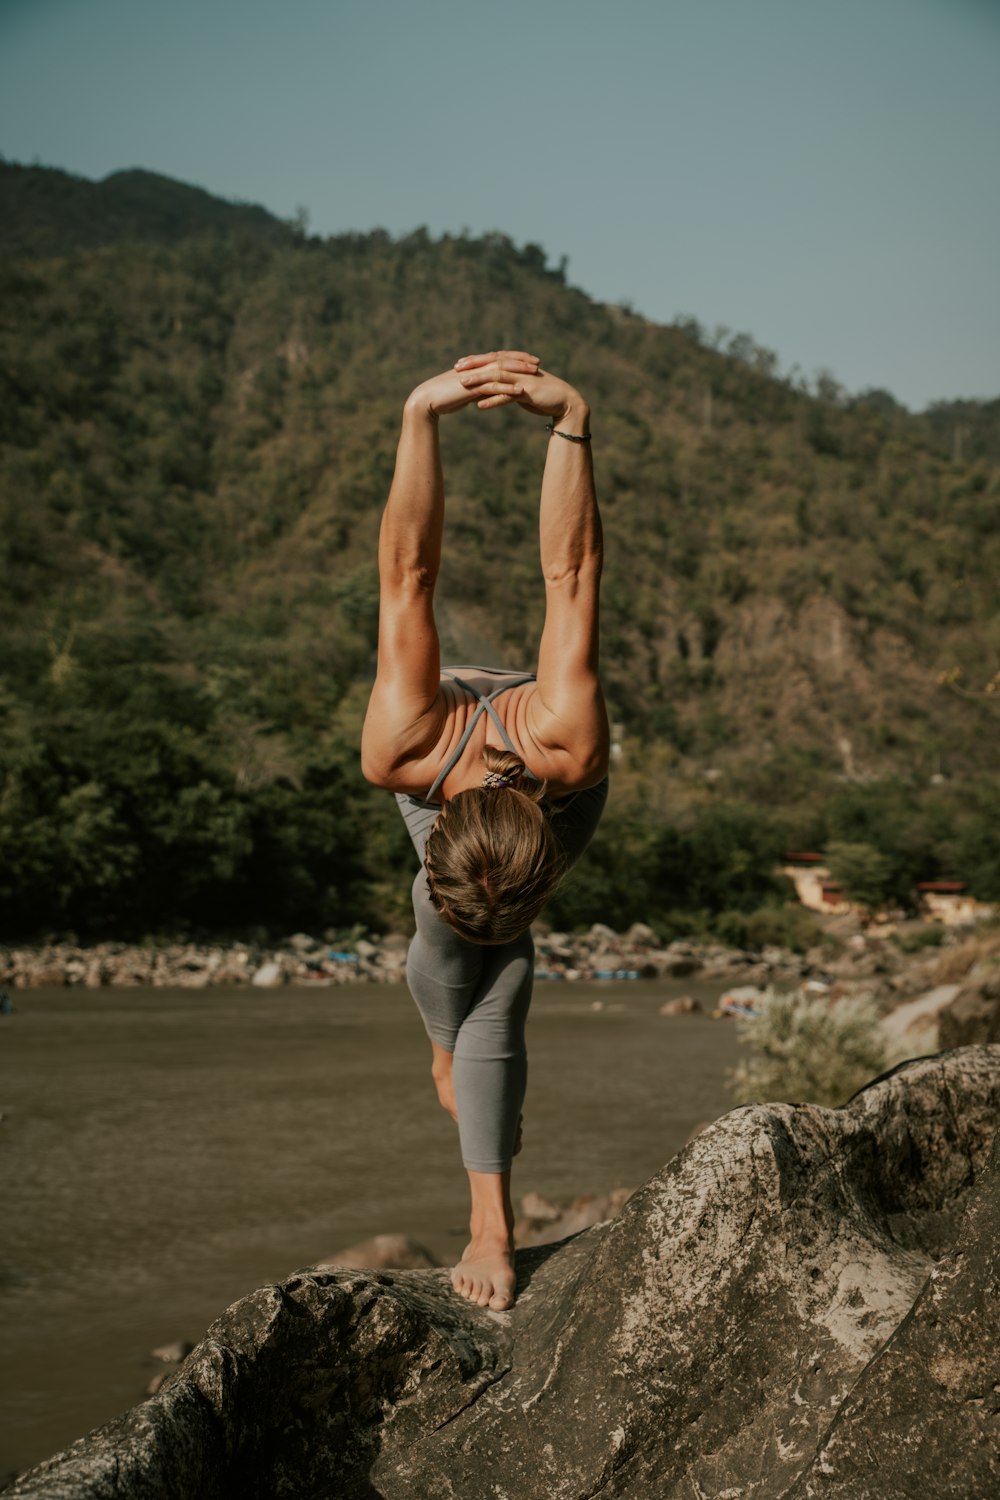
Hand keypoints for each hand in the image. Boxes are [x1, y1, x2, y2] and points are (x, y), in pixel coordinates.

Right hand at [406, 352, 538, 417]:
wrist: (427, 400)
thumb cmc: (442, 398)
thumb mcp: (463, 392)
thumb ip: (475, 390)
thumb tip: (483, 394)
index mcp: (474, 367)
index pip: (497, 358)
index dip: (513, 357)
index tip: (528, 360)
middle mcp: (476, 368)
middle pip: (502, 359)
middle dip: (521, 360)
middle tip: (537, 362)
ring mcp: (474, 376)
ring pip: (500, 370)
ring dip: (519, 371)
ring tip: (535, 374)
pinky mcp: (472, 388)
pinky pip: (493, 386)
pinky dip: (507, 388)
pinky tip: (521, 391)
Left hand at [455, 351, 585, 421]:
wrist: (565, 403)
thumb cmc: (544, 396)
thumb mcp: (524, 388)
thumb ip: (510, 385)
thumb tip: (495, 388)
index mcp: (518, 366)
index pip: (493, 359)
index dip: (476, 360)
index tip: (460, 363)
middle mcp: (519, 370)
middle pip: (493, 364)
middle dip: (474, 365)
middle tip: (456, 368)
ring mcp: (523, 380)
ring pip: (498, 378)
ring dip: (479, 381)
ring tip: (463, 385)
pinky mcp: (528, 393)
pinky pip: (507, 396)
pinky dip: (493, 400)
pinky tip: (479, 405)